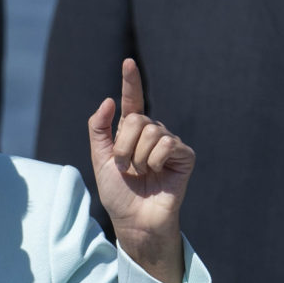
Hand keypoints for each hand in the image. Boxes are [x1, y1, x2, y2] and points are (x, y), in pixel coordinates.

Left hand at [88, 59, 194, 282]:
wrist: (134, 221)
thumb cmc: (118, 194)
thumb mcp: (99, 160)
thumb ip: (99, 129)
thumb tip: (109, 100)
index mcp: (131, 133)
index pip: (132, 101)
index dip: (130, 81)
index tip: (128, 62)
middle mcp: (152, 134)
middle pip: (137, 119)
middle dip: (124, 145)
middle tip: (125, 167)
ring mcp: (169, 144)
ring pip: (152, 131)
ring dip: (138, 157)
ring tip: (141, 174)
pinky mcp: (184, 156)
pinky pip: (168, 143)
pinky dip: (156, 160)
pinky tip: (157, 174)